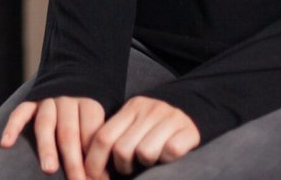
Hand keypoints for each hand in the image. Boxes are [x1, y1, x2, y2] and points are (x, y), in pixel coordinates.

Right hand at [0, 96, 104, 179]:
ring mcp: (48, 100)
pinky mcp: (31, 100)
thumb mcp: (99, 117)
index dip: (94, 158)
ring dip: (47, 148)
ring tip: (49, 170)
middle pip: (69, 132)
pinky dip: (12, 127)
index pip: (92, 133)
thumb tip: (103, 178)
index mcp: (89, 104)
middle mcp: (68, 100)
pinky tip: (6, 144)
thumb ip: (98, 142)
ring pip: (46, 124)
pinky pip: (20, 112)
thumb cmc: (87, 108)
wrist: (74, 70)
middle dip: (73, 160)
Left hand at [85, 96, 200, 178]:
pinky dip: (167, 160)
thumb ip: (115, 140)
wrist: (193, 115)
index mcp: (131, 108)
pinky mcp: (188, 129)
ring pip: (145, 152)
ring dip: (146, 164)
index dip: (95, 163)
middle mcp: (149, 108)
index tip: (94, 178)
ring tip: (151, 161)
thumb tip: (88, 171)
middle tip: (131, 168)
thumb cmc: (156, 132)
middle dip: (123, 167)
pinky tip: (168, 158)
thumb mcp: (134, 128)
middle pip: (122, 149)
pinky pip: (170, 152)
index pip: (103, 137)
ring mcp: (170, 117)